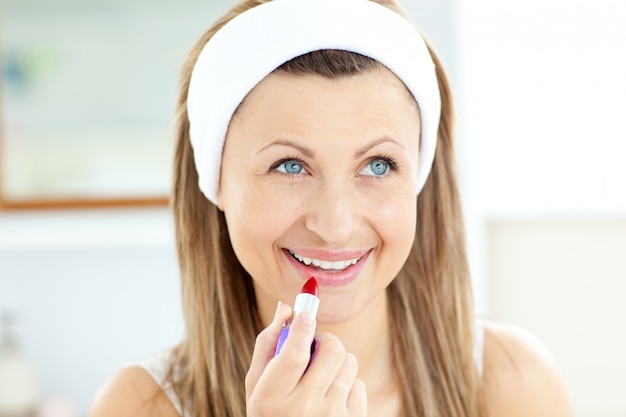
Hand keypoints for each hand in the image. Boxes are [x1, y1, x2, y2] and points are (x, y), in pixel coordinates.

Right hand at [245, 302, 366, 416]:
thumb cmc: (269, 411)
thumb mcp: (257, 384)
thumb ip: (268, 343)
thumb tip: (287, 307)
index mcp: (272, 399)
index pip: (294, 355)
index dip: (302, 327)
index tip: (305, 311)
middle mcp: (303, 410)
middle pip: (331, 351)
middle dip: (324, 339)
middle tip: (313, 345)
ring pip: (348, 361)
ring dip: (335, 361)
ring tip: (319, 375)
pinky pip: (358, 384)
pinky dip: (346, 384)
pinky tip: (330, 396)